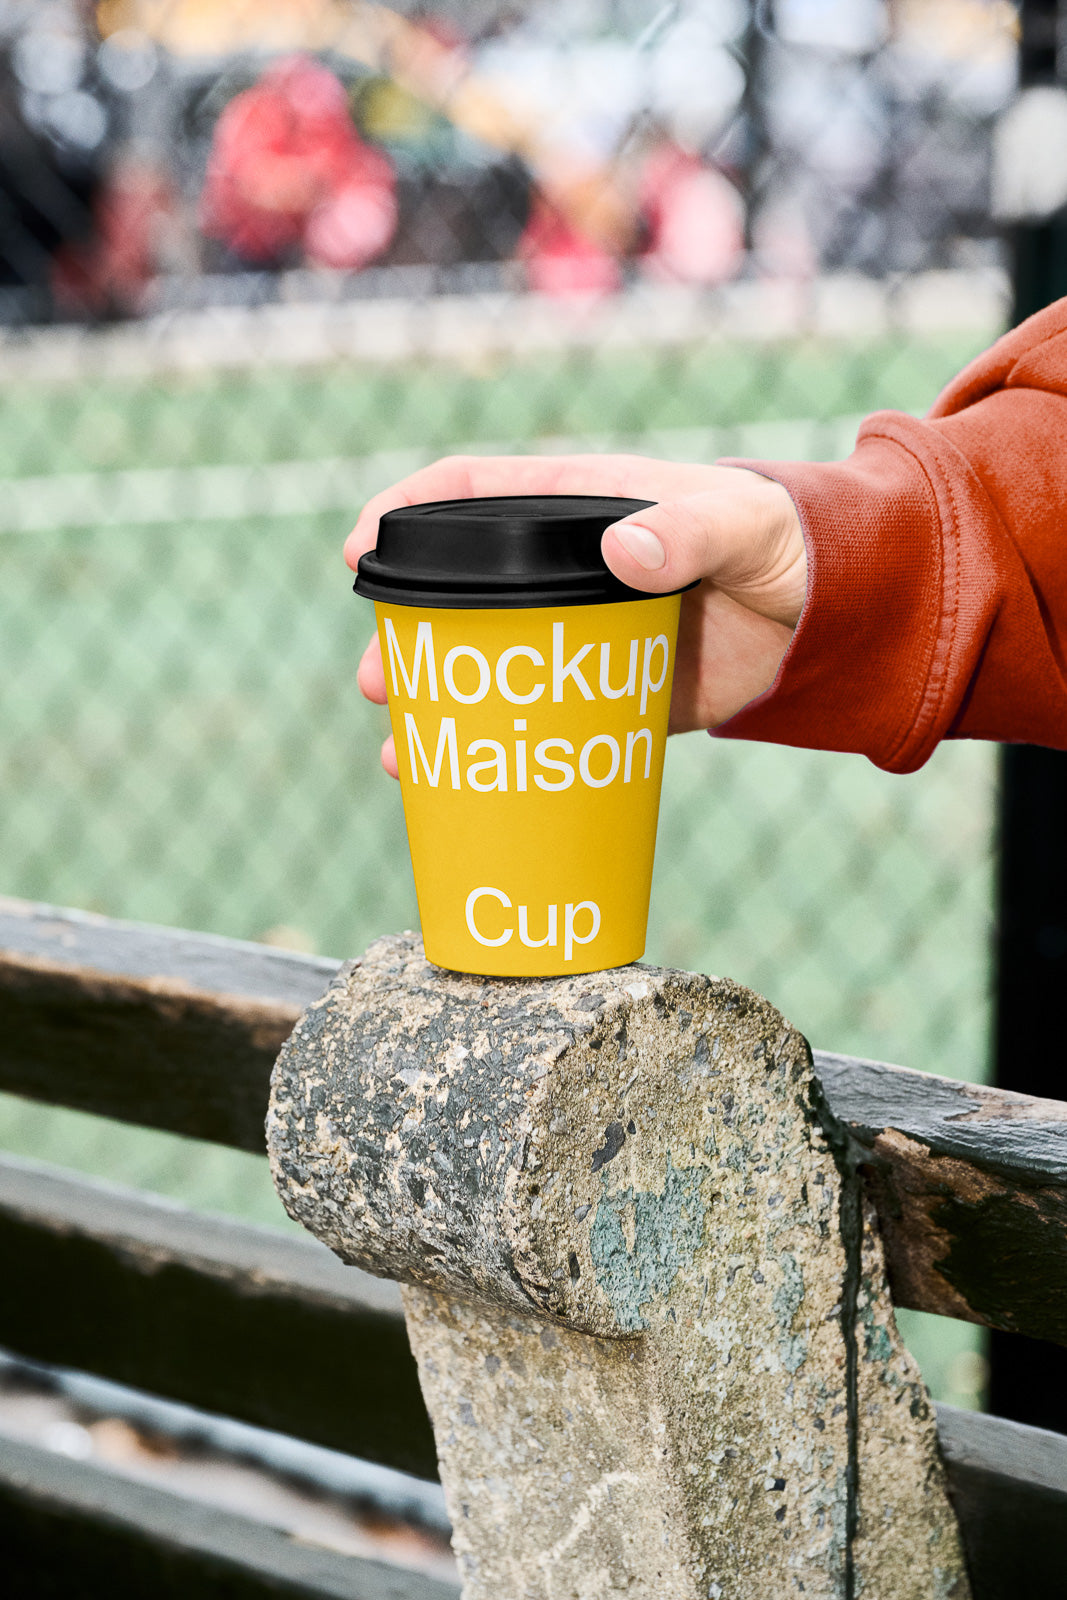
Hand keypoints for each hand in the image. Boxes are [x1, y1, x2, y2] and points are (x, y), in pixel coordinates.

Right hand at [345, 454, 805, 777]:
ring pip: (488, 664)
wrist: (838, 617)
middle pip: (459, 592)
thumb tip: (626, 553)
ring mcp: (583, 634)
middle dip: (405, 634)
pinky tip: (460, 789)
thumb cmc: (791, 543)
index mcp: (583, 505)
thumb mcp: (747, 526)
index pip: (471, 491)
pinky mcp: (611, 694)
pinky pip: (539, 723)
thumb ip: (694, 531)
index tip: (359, 552)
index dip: (405, 511)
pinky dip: (497, 753)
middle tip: (376, 681)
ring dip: (437, 703)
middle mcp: (567, 568)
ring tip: (401, 750)